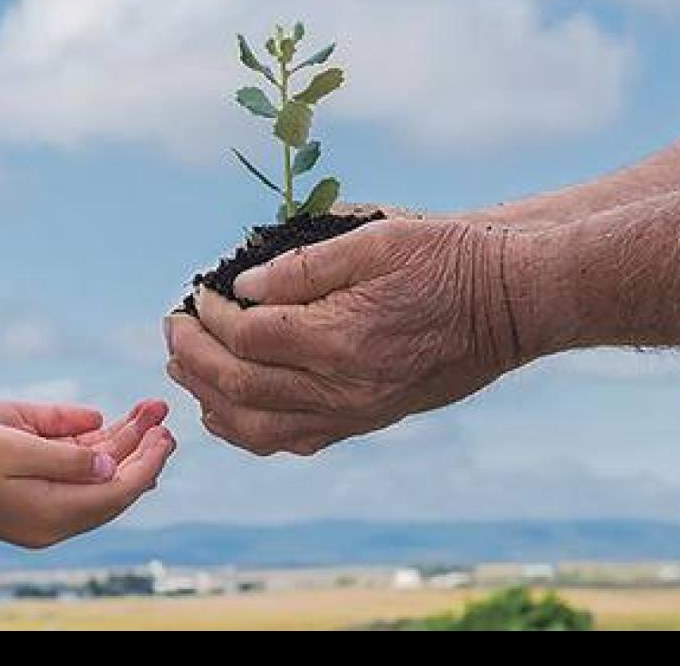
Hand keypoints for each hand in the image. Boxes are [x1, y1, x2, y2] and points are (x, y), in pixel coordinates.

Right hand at [0, 400, 175, 547]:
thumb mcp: (13, 444)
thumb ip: (66, 453)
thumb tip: (109, 461)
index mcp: (53, 512)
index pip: (119, 490)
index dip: (147, 459)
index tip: (165, 430)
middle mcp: (54, 519)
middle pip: (114, 486)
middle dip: (141, 447)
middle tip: (162, 413)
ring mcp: (43, 512)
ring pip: (98, 481)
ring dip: (123, 445)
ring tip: (147, 411)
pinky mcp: (32, 499)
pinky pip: (76, 478)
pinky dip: (98, 452)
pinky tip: (113, 426)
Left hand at [165, 219, 523, 455]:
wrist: (508, 304)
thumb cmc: (446, 259)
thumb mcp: (376, 239)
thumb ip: (302, 266)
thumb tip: (241, 287)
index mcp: (343, 337)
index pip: (250, 336)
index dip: (212, 316)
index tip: (198, 293)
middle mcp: (344, 388)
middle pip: (241, 387)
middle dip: (194, 358)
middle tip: (171, 328)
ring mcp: (355, 413)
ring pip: (259, 428)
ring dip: (210, 400)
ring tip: (183, 369)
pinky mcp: (365, 421)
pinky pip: (292, 441)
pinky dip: (247, 430)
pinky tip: (224, 411)